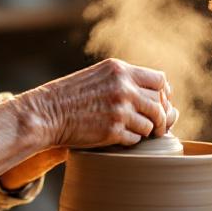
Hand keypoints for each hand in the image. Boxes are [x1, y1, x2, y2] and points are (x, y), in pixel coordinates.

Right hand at [20, 58, 177, 148]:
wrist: (47, 113)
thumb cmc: (72, 95)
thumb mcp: (99, 76)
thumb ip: (126, 80)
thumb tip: (164, 95)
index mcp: (120, 70)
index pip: (160, 81)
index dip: (163, 94)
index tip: (159, 103)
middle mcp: (123, 88)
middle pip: (160, 104)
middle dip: (160, 117)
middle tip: (156, 126)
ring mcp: (119, 110)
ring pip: (150, 124)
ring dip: (145, 130)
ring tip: (132, 130)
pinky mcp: (113, 130)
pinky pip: (135, 139)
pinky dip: (130, 140)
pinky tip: (118, 136)